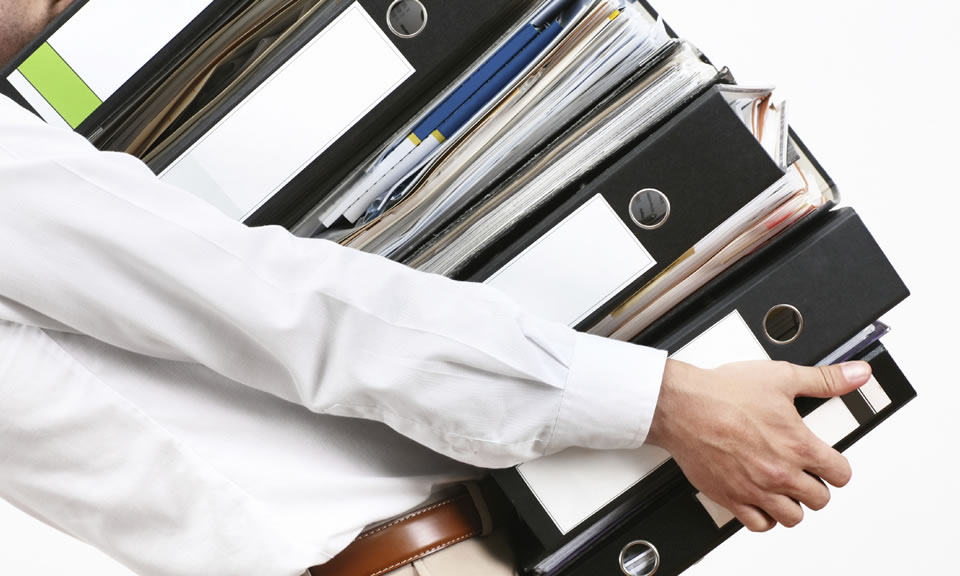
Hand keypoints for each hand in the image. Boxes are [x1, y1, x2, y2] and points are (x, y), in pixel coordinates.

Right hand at [645, 358, 871, 531]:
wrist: (682, 405)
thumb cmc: (723, 393)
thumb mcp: (781, 377)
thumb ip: (824, 379)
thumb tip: (857, 374)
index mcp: (798, 446)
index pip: (840, 475)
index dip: (837, 467)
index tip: (829, 462)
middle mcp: (780, 473)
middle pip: (819, 500)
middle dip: (815, 486)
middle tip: (805, 474)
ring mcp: (755, 489)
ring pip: (792, 517)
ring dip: (792, 504)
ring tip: (785, 489)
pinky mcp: (730, 498)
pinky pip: (758, 524)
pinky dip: (764, 517)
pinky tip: (760, 501)